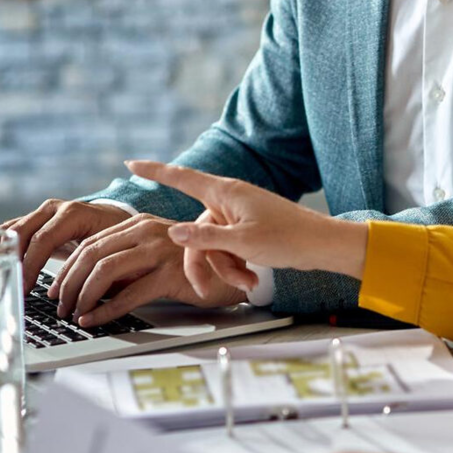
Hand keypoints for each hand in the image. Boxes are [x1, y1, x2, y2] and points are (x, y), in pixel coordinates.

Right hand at [0, 198, 131, 291]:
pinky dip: (2, 246)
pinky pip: (11, 231)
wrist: (114, 217)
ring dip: (3, 254)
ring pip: (11, 230)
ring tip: (0, 279)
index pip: (42, 240)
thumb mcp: (110, 251)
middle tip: (9, 287)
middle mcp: (53, 209)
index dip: (31, 266)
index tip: (25, 289)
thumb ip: (95, 271)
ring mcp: (41, 212)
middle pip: (21, 233)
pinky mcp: (34, 220)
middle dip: (13, 262)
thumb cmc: (114, 237)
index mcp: (72, 214)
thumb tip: (84, 303)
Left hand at [49, 211, 248, 325]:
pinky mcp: (171, 274)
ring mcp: (160, 251)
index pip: (91, 243)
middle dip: (69, 284)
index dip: (68, 268)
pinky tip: (94, 320)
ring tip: (74, 314)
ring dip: (83, 296)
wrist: (234, 272)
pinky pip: (128, 295)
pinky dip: (105, 311)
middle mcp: (147, 231)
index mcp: (139, 223)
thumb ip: (125, 262)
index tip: (56, 289)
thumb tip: (85, 285)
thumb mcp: (153, 256)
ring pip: (105, 271)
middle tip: (60, 306)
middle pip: (92, 255)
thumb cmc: (191, 267)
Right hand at [126, 160, 369, 282]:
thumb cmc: (287, 238)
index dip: (154, 170)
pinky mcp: (247, 231)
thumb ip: (204, 238)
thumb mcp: (241, 242)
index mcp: (225, 193)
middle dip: (201, 263)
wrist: (321, 246)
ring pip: (212, 246)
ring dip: (224, 269)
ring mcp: (238, 217)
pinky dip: (235, 267)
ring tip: (247, 283)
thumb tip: (171, 232)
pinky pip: (228, 250)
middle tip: (203, 289)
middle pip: (195, 232)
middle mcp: (228, 201)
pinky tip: (251, 280)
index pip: (182, 177)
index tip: (131, 163)